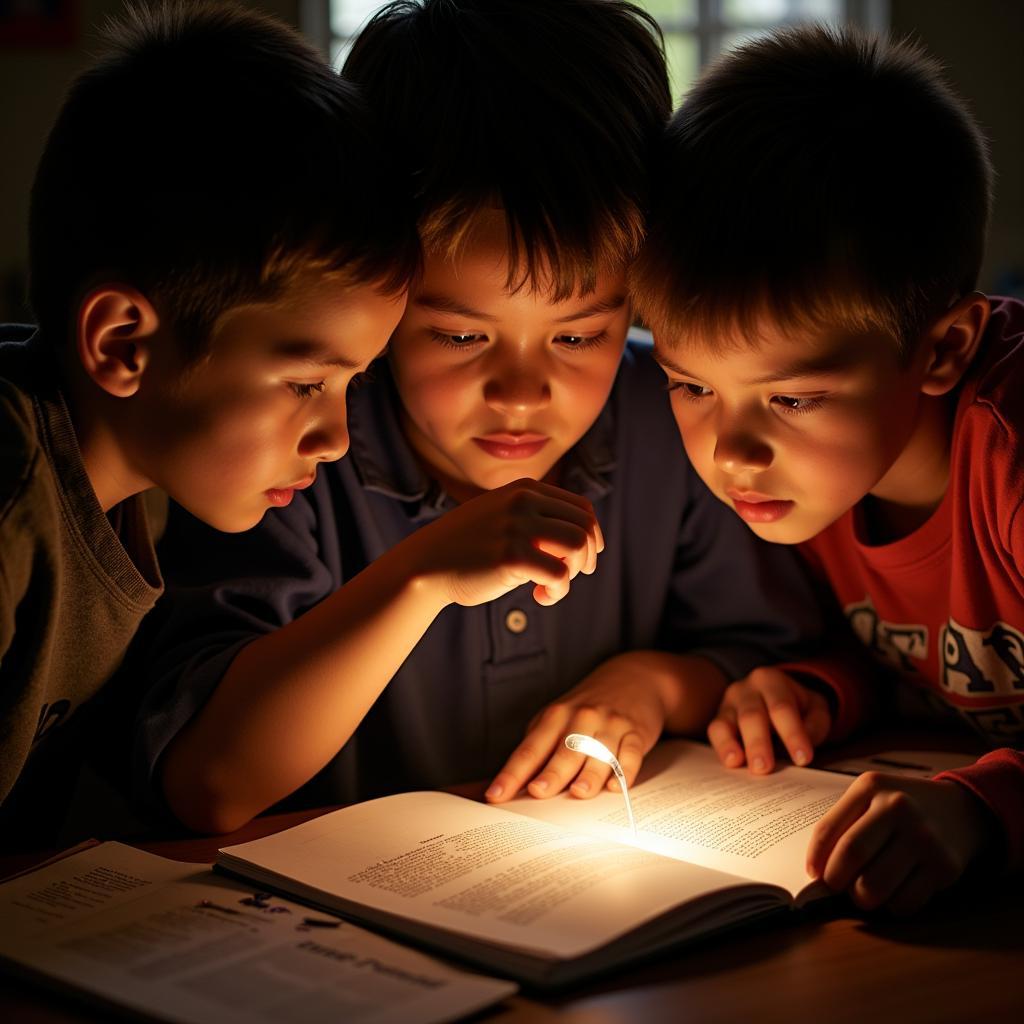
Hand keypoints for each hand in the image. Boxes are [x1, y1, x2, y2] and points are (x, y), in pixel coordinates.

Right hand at [409, 478, 603, 607]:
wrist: (426, 564)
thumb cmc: (469, 548)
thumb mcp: (504, 518)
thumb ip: (537, 520)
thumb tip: (587, 541)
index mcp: (525, 489)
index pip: (582, 508)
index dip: (592, 537)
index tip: (583, 561)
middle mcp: (524, 501)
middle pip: (585, 527)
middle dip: (586, 557)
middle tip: (571, 577)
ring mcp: (517, 526)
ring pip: (578, 546)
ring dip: (574, 572)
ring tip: (553, 586)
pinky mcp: (511, 556)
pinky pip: (559, 575)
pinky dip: (557, 591)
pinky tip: (540, 597)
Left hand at [484, 653, 668, 802]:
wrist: (632, 678)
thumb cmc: (586, 708)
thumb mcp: (558, 718)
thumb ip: (540, 747)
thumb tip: (517, 786)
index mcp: (555, 717)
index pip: (529, 750)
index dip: (512, 774)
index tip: (496, 795)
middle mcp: (581, 718)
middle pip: (565, 751)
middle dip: (551, 773)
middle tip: (538, 792)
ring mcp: (610, 724)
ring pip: (599, 753)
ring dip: (589, 774)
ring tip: (579, 792)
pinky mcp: (636, 732)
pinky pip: (631, 754)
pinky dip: (625, 771)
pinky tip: (616, 786)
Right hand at [707, 666, 830, 772]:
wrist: (774, 698)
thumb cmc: (797, 707)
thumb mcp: (815, 708)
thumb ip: (816, 722)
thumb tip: (805, 741)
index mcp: (772, 681)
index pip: (782, 708)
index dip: (792, 734)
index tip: (802, 759)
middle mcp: (746, 689)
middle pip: (752, 715)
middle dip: (758, 742)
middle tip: (764, 768)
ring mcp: (728, 703)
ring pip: (727, 723)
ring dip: (732, 745)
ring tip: (739, 764)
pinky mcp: (719, 719)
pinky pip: (715, 732)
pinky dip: (722, 747)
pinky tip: (730, 761)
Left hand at [807, 773, 995, 914]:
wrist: (961, 808)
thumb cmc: (901, 806)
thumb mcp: (870, 796)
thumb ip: (843, 822)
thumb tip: (816, 869)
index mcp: (871, 787)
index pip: (828, 829)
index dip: (814, 858)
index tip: (813, 874)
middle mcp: (898, 808)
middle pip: (851, 856)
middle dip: (835, 881)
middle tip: (836, 886)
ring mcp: (924, 837)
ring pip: (874, 886)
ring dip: (861, 898)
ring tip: (863, 891)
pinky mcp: (945, 867)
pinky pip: (904, 902)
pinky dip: (891, 906)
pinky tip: (893, 892)